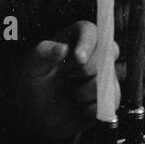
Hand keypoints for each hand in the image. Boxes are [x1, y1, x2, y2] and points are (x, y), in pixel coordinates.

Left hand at [16, 21, 116, 141]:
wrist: (37, 113)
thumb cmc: (33, 82)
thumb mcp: (31, 67)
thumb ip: (43, 54)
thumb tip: (62, 49)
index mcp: (74, 39)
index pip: (89, 30)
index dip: (88, 42)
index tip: (79, 58)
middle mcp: (93, 53)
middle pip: (109, 50)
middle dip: (91, 67)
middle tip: (71, 76)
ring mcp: (103, 74)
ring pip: (110, 77)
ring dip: (90, 90)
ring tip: (72, 94)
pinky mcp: (108, 95)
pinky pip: (113, 99)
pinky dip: (95, 106)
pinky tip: (81, 108)